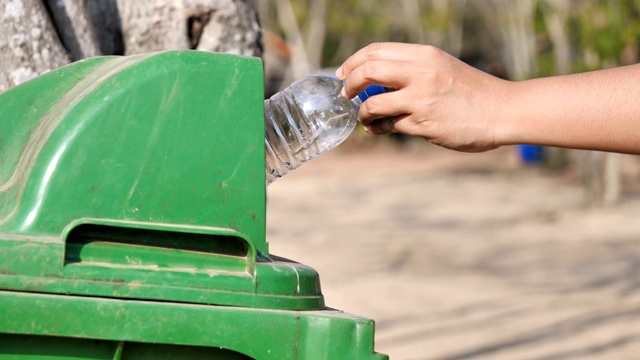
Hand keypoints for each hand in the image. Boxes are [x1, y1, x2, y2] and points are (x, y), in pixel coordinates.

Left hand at [336, 42, 510, 151]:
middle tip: (346, 94)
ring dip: (363, 112)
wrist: (503, 111)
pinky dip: (378, 128)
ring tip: (366, 116)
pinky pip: (389, 126)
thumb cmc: (471, 90)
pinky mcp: (424, 125)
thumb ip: (410, 69)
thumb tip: (374, 79)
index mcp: (425, 55)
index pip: (376, 51)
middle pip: (368, 71)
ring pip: (374, 104)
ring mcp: (421, 100)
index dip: (353, 62)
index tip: (343, 74)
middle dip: (350, 84)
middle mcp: (421, 73)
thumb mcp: (441, 67)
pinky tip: (379, 128)